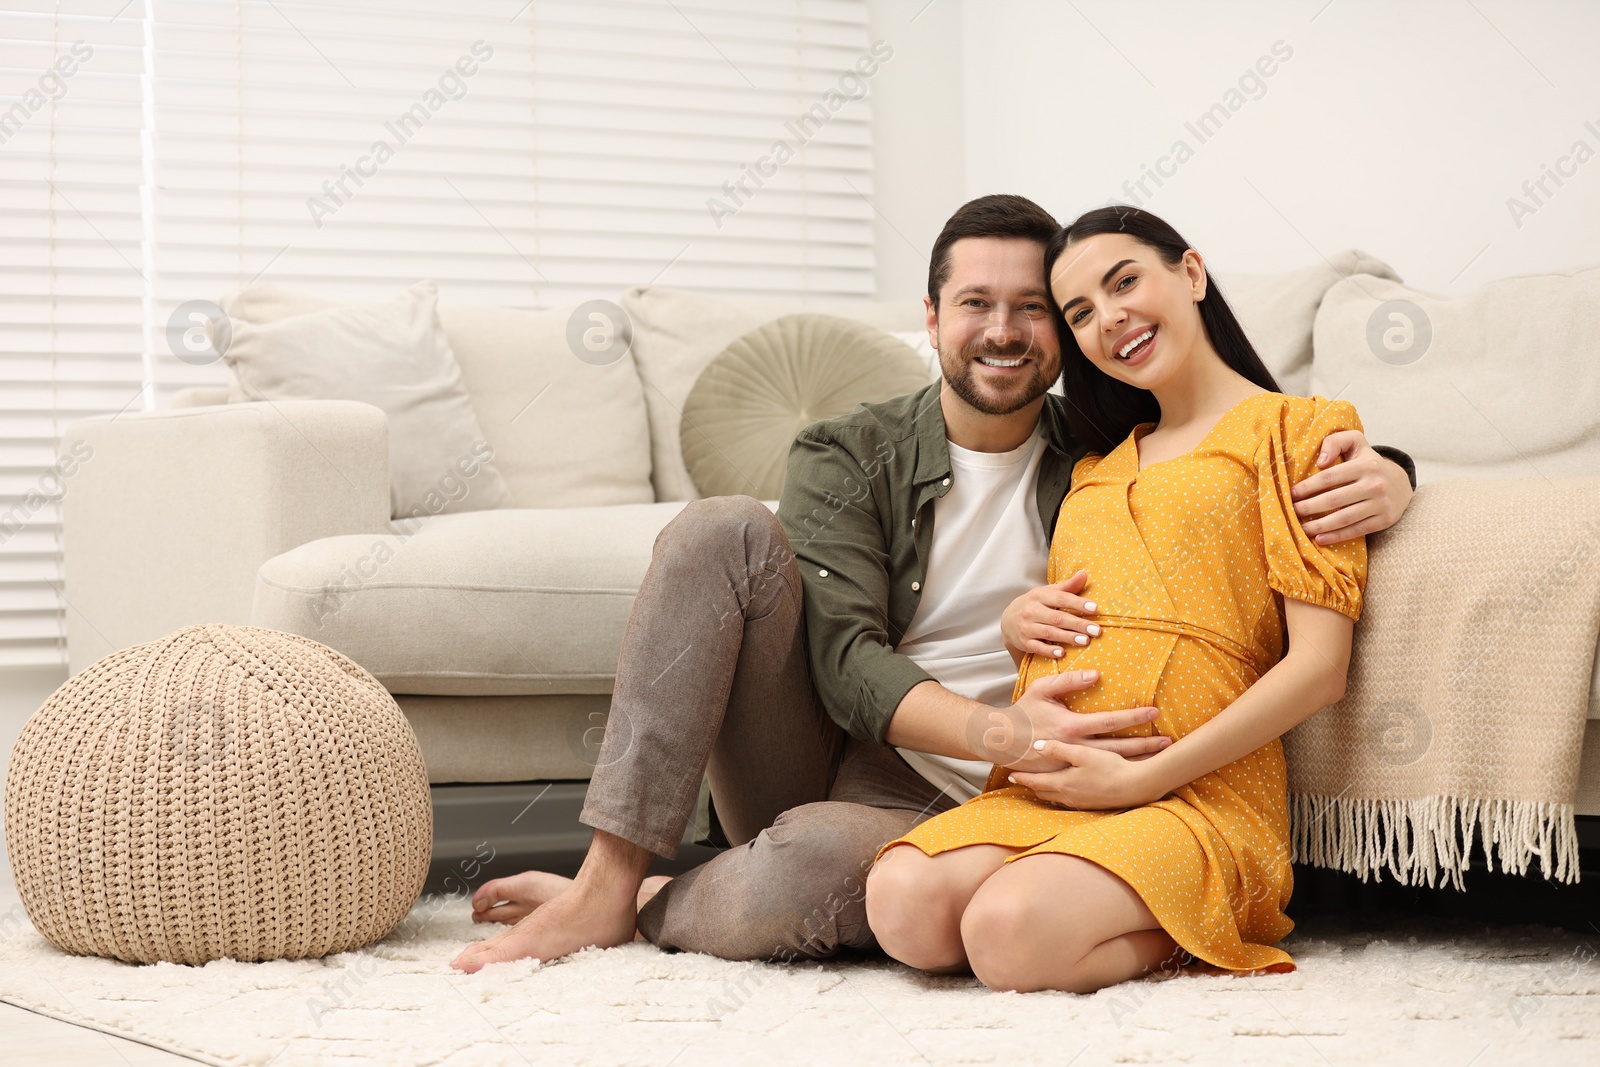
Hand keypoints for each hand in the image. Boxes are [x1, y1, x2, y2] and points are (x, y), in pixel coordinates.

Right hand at [975, 670, 1169, 772]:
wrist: (1001, 741)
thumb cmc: (1024, 711)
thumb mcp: (1042, 689)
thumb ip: (1069, 680)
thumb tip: (1096, 674)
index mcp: (1071, 726)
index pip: (1110, 721)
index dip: (1134, 717)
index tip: (1154, 712)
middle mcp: (1075, 748)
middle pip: (1118, 748)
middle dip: (1145, 744)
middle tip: (1168, 741)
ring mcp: (1072, 765)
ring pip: (1111, 764)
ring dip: (1136, 760)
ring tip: (1158, 757)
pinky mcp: (1068, 776)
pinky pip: (1098, 775)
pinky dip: (1118, 774)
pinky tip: (1134, 772)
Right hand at [1001, 569, 1101, 658]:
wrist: (1008, 620)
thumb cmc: (1035, 605)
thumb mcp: (1048, 592)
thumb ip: (1067, 586)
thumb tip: (1084, 574)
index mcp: (1039, 596)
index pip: (1061, 598)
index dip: (1078, 603)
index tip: (1094, 608)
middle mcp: (1032, 611)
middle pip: (1057, 618)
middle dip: (1078, 624)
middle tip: (1096, 630)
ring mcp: (1027, 627)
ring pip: (1049, 632)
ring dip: (1068, 637)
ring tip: (1085, 640)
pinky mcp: (1024, 642)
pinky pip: (1037, 647)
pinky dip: (1049, 650)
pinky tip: (1062, 653)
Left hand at [1007, 739, 1164, 810]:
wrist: (1136, 787)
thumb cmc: (1109, 768)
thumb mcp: (1082, 754)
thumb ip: (1058, 749)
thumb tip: (1036, 746)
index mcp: (1062, 783)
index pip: (1034, 781)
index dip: (1021, 776)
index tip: (1009, 772)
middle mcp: (1067, 796)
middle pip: (1042, 791)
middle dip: (1030, 784)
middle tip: (1019, 778)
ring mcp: (1079, 802)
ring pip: (1054, 796)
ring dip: (1044, 789)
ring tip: (1037, 782)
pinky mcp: (1090, 804)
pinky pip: (1066, 799)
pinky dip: (1058, 793)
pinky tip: (1062, 788)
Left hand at [1290, 429, 1412, 544]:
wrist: (1400, 483)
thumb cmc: (1367, 462)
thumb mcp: (1355, 443)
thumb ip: (1336, 442)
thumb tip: (1321, 462)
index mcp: (1365, 465)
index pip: (1329, 477)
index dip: (1307, 487)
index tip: (1291, 494)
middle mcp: (1376, 484)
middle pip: (1333, 500)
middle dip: (1308, 507)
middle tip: (1292, 511)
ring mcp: (1381, 504)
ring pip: (1344, 518)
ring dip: (1319, 526)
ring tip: (1302, 528)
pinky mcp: (1385, 520)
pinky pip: (1357, 530)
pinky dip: (1337, 536)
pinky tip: (1320, 539)